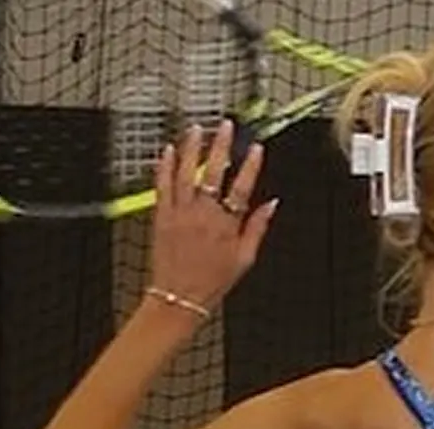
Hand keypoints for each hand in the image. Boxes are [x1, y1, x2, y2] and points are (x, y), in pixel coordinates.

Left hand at [148, 121, 278, 315]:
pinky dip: (165, 166)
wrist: (179, 297)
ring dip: (192, 148)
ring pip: (187, 173)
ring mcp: (181, 213)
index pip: (243, 187)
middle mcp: (204, 215)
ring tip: (196, 129)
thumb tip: (271, 204)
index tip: (255, 148)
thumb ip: (257, 228)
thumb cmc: (212, 282)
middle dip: (221, 146)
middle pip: (214, 172)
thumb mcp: (245, 259)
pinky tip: (169, 151)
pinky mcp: (162, 216)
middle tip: (224, 126)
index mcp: (227, 225)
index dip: (250, 165)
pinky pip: (163, 185)